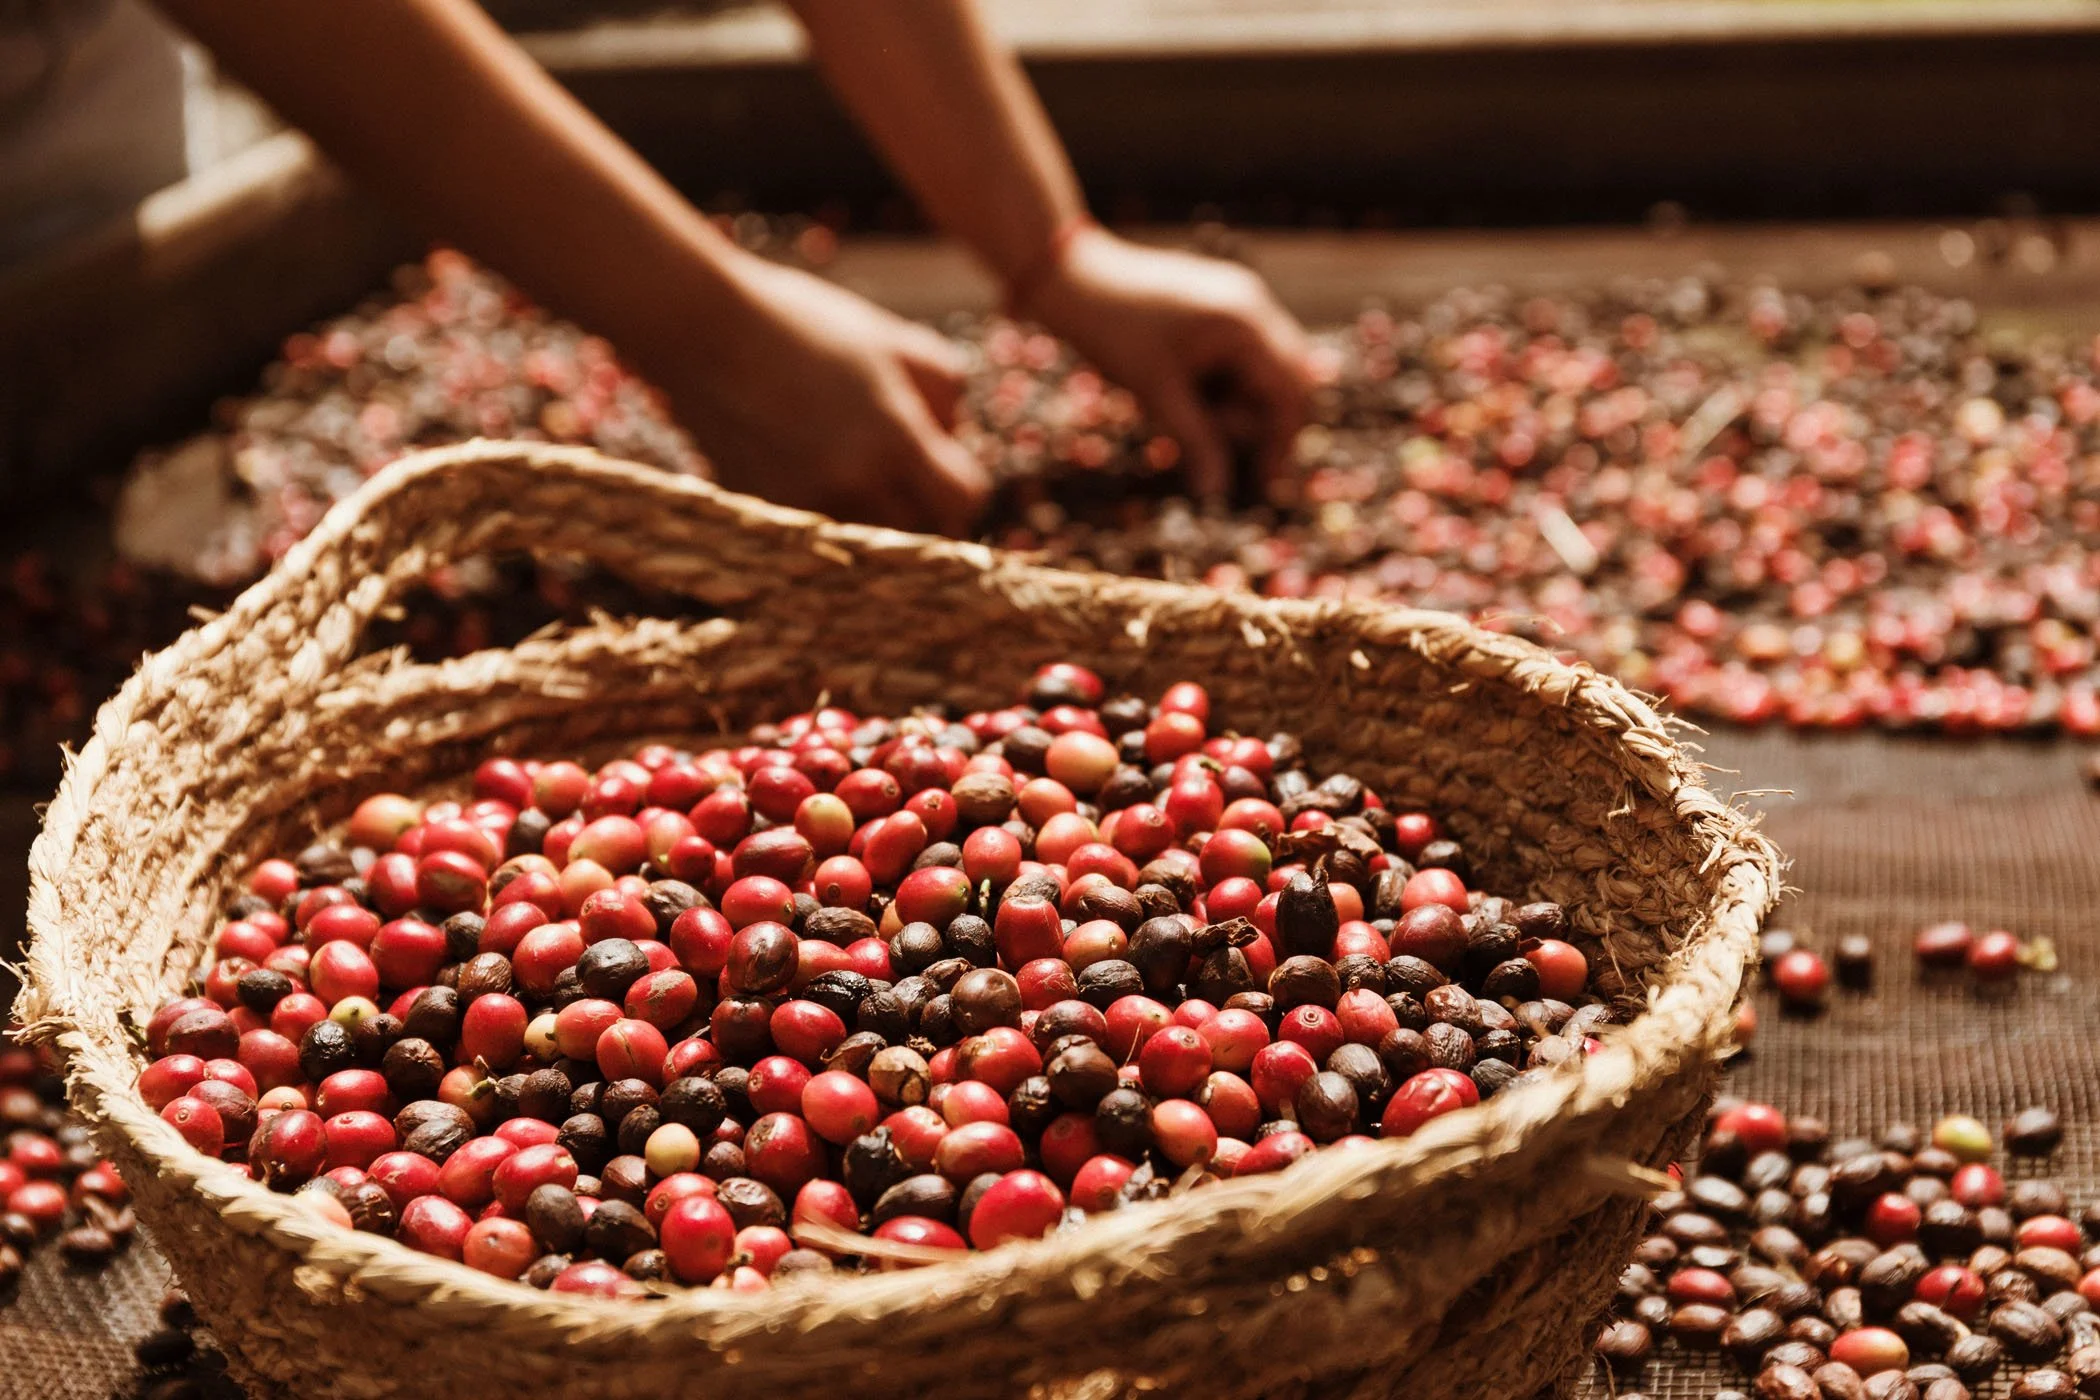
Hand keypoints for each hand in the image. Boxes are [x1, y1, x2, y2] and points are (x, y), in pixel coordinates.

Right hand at [661, 256, 990, 534]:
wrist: (702, 332)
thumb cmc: (805, 324)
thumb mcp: (891, 339)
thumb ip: (945, 390)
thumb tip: (954, 439)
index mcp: (895, 438)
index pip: (964, 502)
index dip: (961, 487)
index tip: (945, 468)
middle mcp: (853, 484)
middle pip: (921, 535)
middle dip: (921, 509)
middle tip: (905, 478)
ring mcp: (805, 506)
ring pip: (868, 544)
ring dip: (875, 521)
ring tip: (856, 475)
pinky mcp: (766, 513)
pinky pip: (816, 536)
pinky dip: (826, 517)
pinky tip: (809, 472)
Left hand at [1020, 227, 1313, 498]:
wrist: (1070, 274)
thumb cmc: (1110, 331)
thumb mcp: (1156, 393)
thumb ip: (1195, 441)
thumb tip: (1217, 494)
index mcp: (1244, 324)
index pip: (1289, 392)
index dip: (1280, 441)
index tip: (1263, 481)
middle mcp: (1253, 304)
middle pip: (1291, 376)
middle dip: (1269, 421)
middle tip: (1243, 463)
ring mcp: (1239, 297)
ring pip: (1269, 365)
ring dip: (1248, 402)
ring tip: (1202, 422)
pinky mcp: (1220, 300)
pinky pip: (1246, 350)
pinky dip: (1232, 381)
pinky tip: (1197, 397)